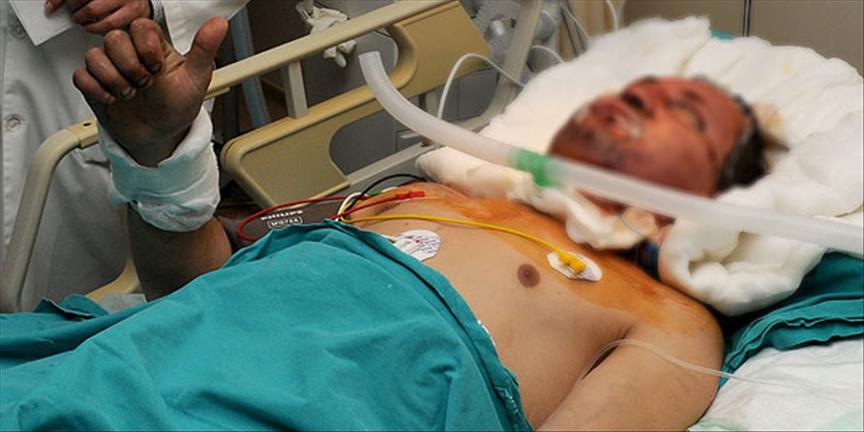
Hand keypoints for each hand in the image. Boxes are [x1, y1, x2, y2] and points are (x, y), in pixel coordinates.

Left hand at [45, 0, 150, 34]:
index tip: (52, 7)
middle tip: (74, 13)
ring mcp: (127, 1)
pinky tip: (96, 26)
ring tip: (83, 22)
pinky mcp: (134, 14)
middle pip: (87, 3)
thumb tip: (51, 6)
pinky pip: (112, 27)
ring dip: (86, 24)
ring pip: (99, 17)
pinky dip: (99, 30)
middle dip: (75, 11)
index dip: (61, 0)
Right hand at [73, 18, 228, 165]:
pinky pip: (81, 76)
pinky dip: (97, 90)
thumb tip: (219, 24)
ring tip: (131, 94)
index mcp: (154, 46)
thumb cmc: (177, 106)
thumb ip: (204, 50)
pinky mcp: (94, 84)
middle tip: (145, 84)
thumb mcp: (196, 79)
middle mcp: (130, 52)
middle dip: (131, 66)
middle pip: (114, 38)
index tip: (157, 67)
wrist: (159, 135)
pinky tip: (114, 100)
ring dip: (114, 79)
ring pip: (94, 55)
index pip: (140, 26)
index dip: (145, 46)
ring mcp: (110, 67)